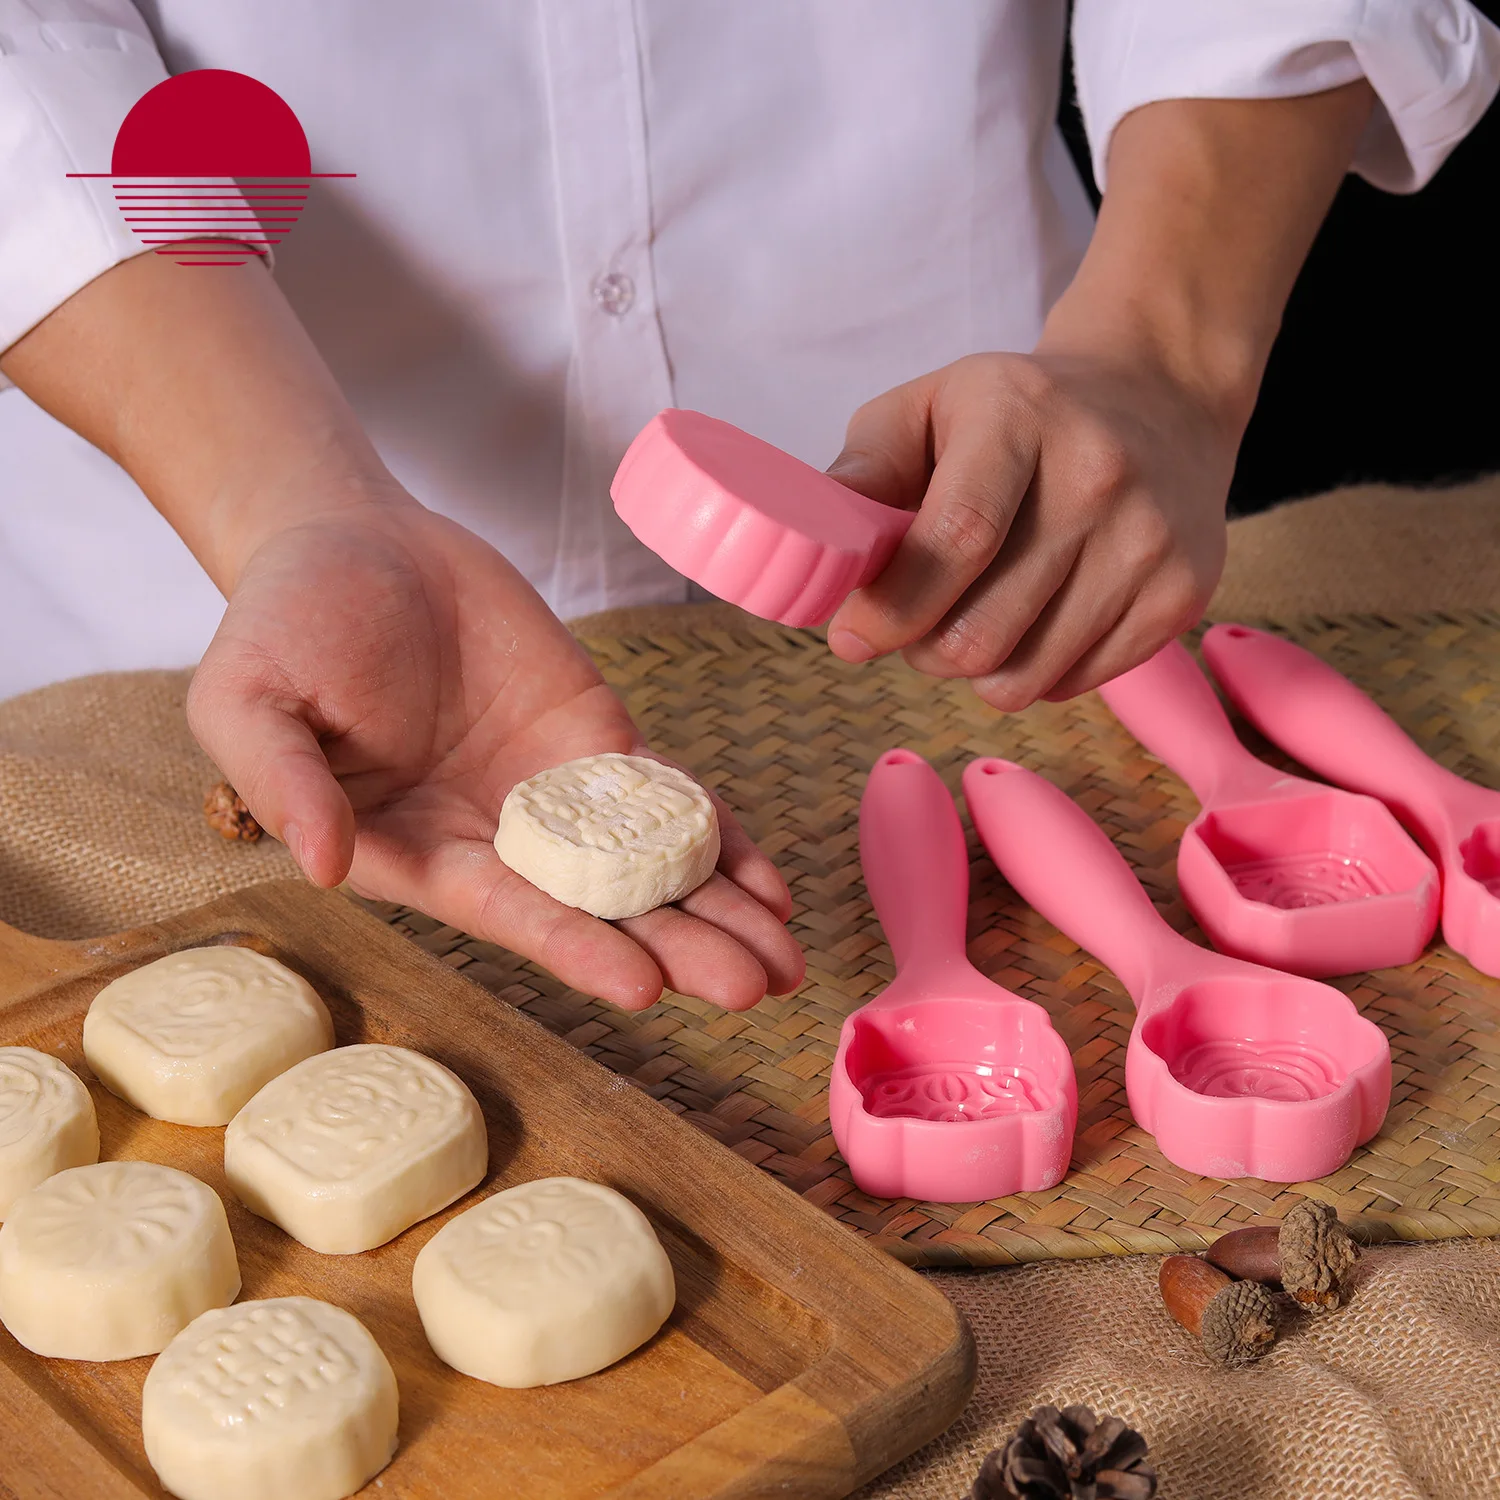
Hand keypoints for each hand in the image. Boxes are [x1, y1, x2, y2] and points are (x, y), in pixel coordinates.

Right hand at [187, 493, 804, 1011]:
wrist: (354, 536)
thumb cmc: (284, 622)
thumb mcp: (247, 700)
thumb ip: (281, 781)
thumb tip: (324, 864)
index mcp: (418, 851)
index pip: (509, 913)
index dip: (577, 947)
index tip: (645, 985)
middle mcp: (496, 840)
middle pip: (601, 907)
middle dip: (679, 949)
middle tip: (757, 989)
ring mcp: (555, 791)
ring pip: (649, 865)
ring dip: (719, 911)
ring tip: (787, 957)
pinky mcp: (595, 738)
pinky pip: (667, 794)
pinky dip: (719, 836)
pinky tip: (768, 881)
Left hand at [822, 85, 1379, 709]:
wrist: (1159, 395)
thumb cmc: (1015, 411)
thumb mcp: (929, 406)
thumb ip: (863, 472)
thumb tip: (810, 551)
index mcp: (1020, 417)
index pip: (955, 539)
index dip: (893, 608)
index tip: (851, 639)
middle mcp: (1099, 476)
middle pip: (984, 630)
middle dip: (922, 650)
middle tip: (910, 628)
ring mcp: (1151, 540)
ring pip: (1026, 675)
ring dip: (975, 669)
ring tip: (970, 621)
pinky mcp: (1184, 593)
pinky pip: (1074, 683)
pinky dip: (1033, 673)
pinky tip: (1031, 621)